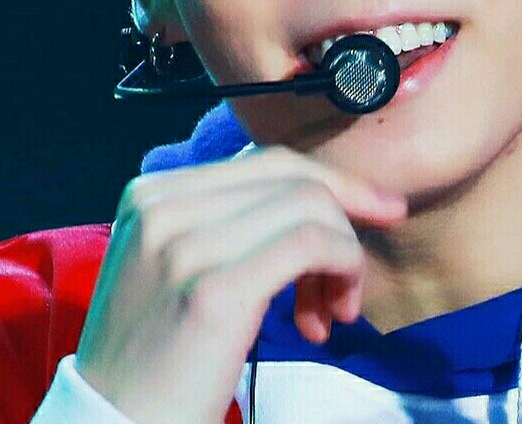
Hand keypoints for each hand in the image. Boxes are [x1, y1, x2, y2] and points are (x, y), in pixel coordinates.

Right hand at [74, 146, 405, 423]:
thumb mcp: (174, 268)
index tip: (372, 208)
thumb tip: (316, 196)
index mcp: (150, 195)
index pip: (263, 162)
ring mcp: (185, 245)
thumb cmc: (156, 359)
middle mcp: (161, 207)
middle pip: (290, 175)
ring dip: (344, 255)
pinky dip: (343, 267)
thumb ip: (227, 224)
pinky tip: (333, 313)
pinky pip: (311, 244)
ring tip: (334, 309)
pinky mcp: (214, 289)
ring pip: (309, 206)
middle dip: (349, 206)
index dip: (328, 182)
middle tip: (368, 255)